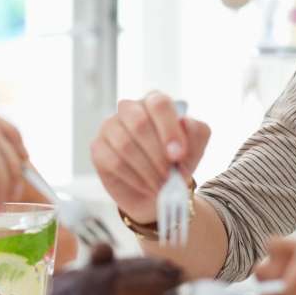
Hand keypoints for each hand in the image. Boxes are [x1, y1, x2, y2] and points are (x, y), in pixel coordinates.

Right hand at [90, 91, 210, 223]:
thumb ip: (196, 132)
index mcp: (155, 102)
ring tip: (161, 185)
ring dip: (147, 169)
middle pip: (139, 123)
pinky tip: (145, 185)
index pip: (159, 104)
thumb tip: (185, 121)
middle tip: (170, 175)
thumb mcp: (195, 148)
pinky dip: (133, 177)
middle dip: (158, 154)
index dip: (169, 129)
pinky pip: (113, 161)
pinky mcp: (98, 147)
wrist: (159, 192)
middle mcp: (130, 109)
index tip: (178, 155)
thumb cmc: (176, 163)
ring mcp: (110, 126)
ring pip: (125, 144)